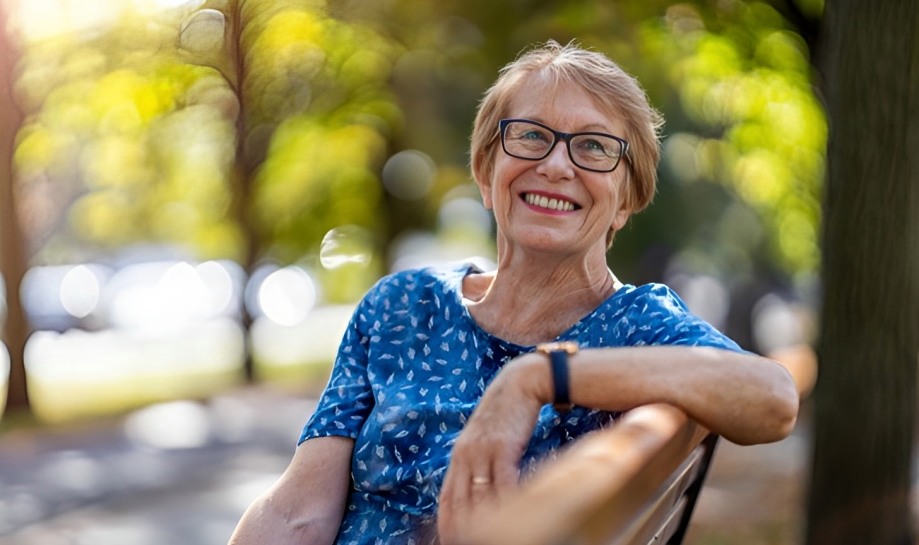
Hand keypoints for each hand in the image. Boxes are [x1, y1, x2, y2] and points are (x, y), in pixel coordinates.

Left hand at [437, 356, 548, 543]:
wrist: (520, 383)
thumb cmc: (506, 415)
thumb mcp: (483, 439)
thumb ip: (477, 463)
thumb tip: (478, 493)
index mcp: (458, 457)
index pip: (447, 499)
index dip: (448, 524)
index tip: (452, 541)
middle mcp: (465, 456)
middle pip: (462, 503)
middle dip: (466, 529)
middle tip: (474, 542)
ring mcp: (482, 451)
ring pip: (481, 497)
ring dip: (489, 520)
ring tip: (498, 535)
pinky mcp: (503, 447)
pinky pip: (503, 483)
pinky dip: (507, 501)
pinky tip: (514, 515)